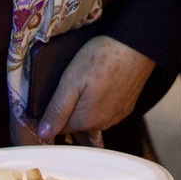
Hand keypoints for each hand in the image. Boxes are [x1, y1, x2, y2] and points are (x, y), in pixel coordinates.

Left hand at [31, 35, 154, 141]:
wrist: (136, 46)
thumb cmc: (102, 58)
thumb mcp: (71, 80)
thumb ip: (57, 109)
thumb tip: (43, 133)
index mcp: (85, 120)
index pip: (59, 127)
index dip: (52, 112)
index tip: (55, 93)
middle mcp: (102, 124)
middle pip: (76, 123)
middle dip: (69, 108)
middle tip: (72, 83)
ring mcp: (116, 116)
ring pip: (91, 117)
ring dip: (85, 105)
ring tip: (87, 81)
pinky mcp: (126, 107)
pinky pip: (106, 110)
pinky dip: (101, 101)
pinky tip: (101, 84)